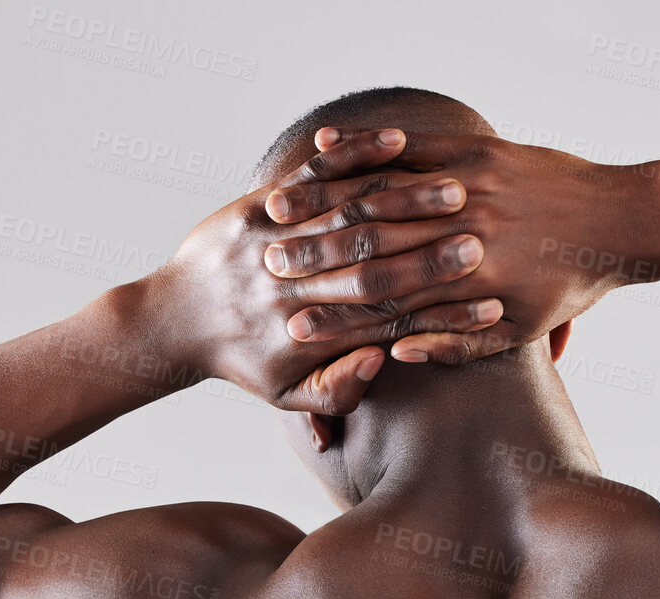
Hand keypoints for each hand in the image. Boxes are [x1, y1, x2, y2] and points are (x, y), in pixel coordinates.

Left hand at [150, 129, 498, 412]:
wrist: (174, 319)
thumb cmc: (244, 361)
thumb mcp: (289, 395)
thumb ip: (340, 390)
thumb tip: (383, 362)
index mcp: (306, 334)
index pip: (384, 318)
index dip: (436, 309)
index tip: (485, 299)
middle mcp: (290, 285)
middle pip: (371, 265)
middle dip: (429, 251)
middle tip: (480, 238)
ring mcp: (273, 239)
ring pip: (348, 214)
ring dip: (406, 199)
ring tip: (455, 189)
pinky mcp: (260, 204)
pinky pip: (313, 173)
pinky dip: (355, 155)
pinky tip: (398, 142)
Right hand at [261, 128, 643, 364]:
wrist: (619, 222)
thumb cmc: (567, 285)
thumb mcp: (516, 330)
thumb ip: (455, 344)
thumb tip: (396, 354)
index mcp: (470, 287)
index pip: (386, 305)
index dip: (335, 316)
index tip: (288, 326)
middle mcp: (464, 234)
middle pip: (372, 248)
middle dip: (312, 257)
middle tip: (263, 268)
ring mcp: (468, 187)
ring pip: (380, 192)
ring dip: (323, 198)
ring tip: (275, 209)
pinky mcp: (475, 149)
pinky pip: (407, 144)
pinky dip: (361, 143)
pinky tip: (320, 145)